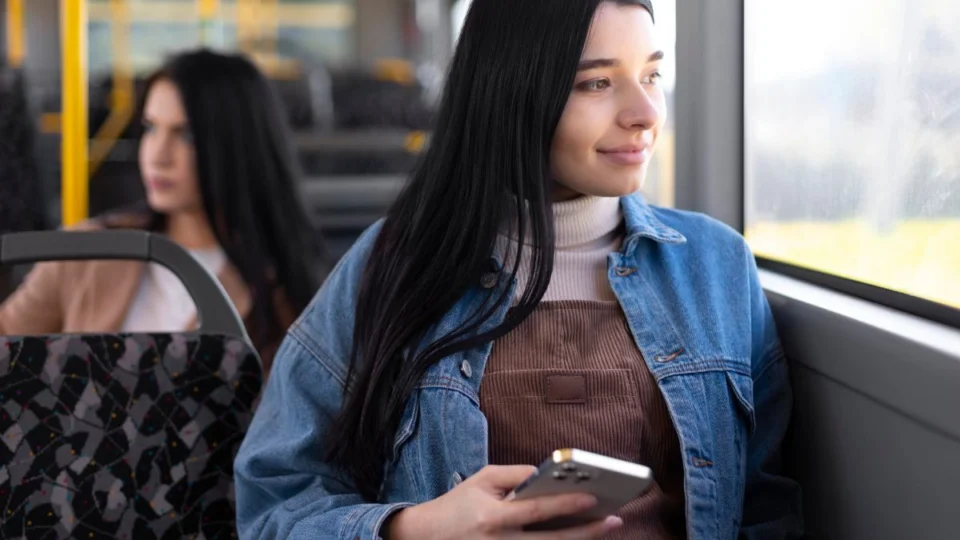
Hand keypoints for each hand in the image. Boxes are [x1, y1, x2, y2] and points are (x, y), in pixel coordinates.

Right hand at [384, 465, 622, 539]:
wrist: (429, 536)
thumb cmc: (459, 503)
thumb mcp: (483, 479)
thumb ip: (515, 474)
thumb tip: (547, 475)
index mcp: (493, 517)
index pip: (536, 510)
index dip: (565, 505)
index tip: (593, 499)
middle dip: (586, 531)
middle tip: (614, 520)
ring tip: (603, 529)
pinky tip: (577, 538)